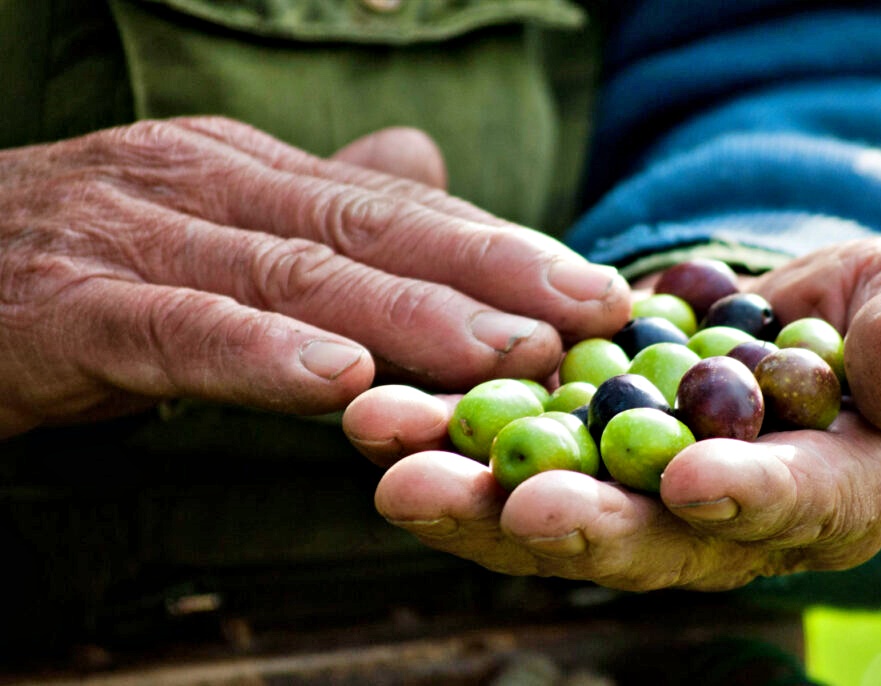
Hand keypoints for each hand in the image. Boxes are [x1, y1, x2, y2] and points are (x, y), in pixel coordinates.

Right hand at [0, 118, 630, 436]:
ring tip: (508, 353)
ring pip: (297, 278)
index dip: (504, 244)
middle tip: (591, 313)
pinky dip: (260, 355)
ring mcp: (137, 238)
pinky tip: (338, 380)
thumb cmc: (84, 255)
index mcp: (248, 169)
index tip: (597, 285)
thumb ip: (316, 203)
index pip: (398, 207)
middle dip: (492, 274)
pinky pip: (179, 331)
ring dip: (411, 318)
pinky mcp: (69, 308)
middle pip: (371, 232)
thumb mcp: (212, 217)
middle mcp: (204, 184)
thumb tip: (418, 162)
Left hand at [344, 237, 880, 590]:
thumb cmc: (876, 319)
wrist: (787, 315)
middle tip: (510, 506)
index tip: (693, 481)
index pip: (790, 506)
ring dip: (469, 492)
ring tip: (394, 463)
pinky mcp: (565, 443)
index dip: (749, 498)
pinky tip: (380, 415)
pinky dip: (442, 436)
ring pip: (548, 505)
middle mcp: (712, 517)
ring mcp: (627, 486)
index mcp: (822, 494)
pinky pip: (500, 447)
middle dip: (571, 524)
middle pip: (642, 537)